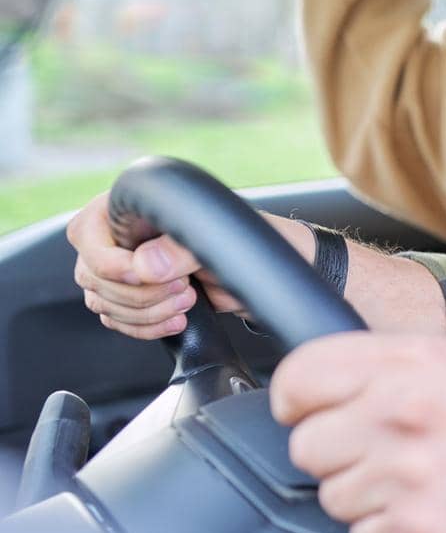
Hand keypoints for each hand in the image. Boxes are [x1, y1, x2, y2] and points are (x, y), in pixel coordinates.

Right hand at [66, 192, 312, 339]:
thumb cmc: (249, 237)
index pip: (87, 233)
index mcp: (133, 205)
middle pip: (92, 274)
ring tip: (187, 301)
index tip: (143, 272)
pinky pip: (116, 320)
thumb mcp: (217, 236)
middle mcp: (122, 235)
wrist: (271, 269)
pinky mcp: (138, 297)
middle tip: (183, 288)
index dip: (108, 260)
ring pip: (102, 300)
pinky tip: (177, 320)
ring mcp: (127, 268)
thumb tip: (144, 265)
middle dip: (137, 292)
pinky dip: (144, 327)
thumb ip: (179, 247)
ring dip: (143, 311)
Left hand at [272, 332, 445, 532]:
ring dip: (368, 495)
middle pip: (306, 446)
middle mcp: (403, 419)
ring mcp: (408, 482)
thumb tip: (324, 376)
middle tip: (387, 450)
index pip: (300, 376)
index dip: (297, 398)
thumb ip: (391, 361)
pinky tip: (435, 508)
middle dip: (339, 452)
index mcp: (411, 366)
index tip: (309, 409)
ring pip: (333, 499)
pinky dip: (394, 531)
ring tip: (423, 479)